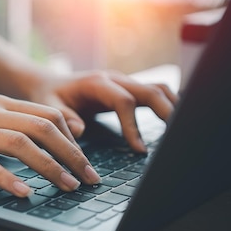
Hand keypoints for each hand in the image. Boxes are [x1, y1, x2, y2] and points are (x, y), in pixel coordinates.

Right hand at [0, 95, 101, 197]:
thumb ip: (11, 126)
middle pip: (42, 127)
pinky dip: (9, 178)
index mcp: (2, 104)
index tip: (85, 163)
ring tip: (67, 186)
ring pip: (21, 143)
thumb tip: (46, 148)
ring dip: (49, 167)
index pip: (49, 115)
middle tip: (89, 179)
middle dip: (72, 154)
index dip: (73, 139)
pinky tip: (24, 192)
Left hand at [25, 70, 178, 151]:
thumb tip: (79, 130)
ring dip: (173, 107)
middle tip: (178, 139)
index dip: (133, 125)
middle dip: (167, 113)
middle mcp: (115, 80)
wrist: (48, 84)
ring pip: (159, 89)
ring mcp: (124, 83)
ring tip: (183, 133)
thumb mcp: (48, 107)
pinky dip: (169, 105)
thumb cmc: (48, 97)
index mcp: (96, 83)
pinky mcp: (129, 90)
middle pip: (150, 91)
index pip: (124, 101)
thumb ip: (62, 118)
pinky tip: (177, 124)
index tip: (139, 150)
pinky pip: (155, 93)